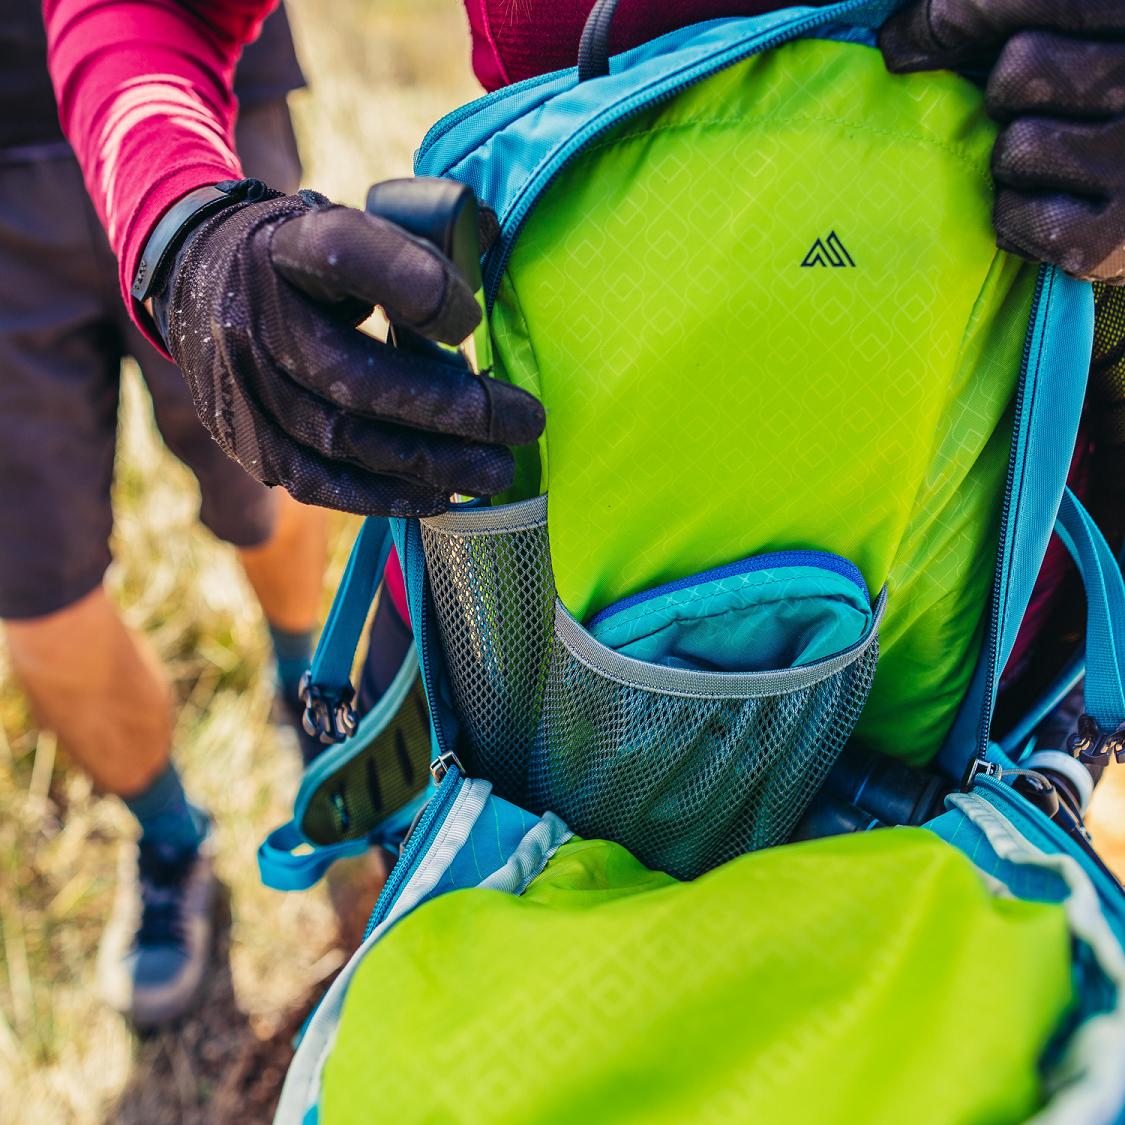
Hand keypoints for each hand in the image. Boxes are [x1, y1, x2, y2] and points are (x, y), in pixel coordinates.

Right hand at [153, 182, 543, 515]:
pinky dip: (384, 496)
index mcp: (289, 245)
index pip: (345, 253)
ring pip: (343, 440)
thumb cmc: (307, 259)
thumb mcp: (351, 221)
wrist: (200, 281)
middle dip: (452, 409)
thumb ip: (417, 245)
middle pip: (356, 377)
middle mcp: (254, 317)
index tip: (471, 318)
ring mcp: (241, 387)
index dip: (416, 287)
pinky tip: (439, 496)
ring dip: (433, 463)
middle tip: (524, 424)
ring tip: (497, 471)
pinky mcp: (244, 441)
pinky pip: (318, 483)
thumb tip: (486, 276)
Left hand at [879, 0, 1124, 282]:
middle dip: (1010, 97)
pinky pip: (1017, 219)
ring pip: (1015, 150)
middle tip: (1047, 113)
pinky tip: (1056, 212)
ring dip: (1014, 166)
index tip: (905, 43)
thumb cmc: (1100, 105)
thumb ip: (989, 17)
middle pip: (1019, 71)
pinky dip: (1021, 222)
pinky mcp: (1113, 235)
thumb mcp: (1066, 39)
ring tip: (1057, 166)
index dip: (952, 16)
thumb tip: (897, 42)